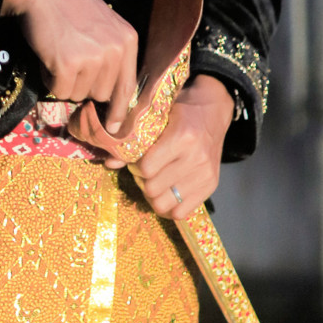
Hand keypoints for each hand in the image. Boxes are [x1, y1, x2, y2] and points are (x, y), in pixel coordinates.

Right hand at [1, 0, 138, 131]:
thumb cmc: (67, 5)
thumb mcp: (102, 24)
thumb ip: (111, 53)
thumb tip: (108, 95)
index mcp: (127, 39)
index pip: (127, 87)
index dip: (118, 110)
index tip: (112, 127)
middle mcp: (116, 50)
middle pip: (101, 94)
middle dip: (83, 84)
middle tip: (69, 61)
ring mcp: (93, 57)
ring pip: (79, 94)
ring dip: (64, 81)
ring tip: (58, 52)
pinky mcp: (68, 64)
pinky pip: (59, 90)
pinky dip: (49, 78)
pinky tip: (47, 55)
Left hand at [115, 74, 233, 219]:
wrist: (212, 110)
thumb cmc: (179, 109)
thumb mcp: (155, 115)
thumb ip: (132, 137)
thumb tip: (110, 163)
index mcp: (182, 137)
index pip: (147, 168)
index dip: (135, 166)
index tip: (136, 159)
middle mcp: (196, 159)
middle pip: (153, 188)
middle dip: (143, 181)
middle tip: (144, 171)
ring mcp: (205, 175)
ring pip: (165, 204)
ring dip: (155, 195)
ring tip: (155, 181)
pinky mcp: (211, 186)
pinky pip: (182, 212)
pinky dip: (170, 206)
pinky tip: (167, 191)